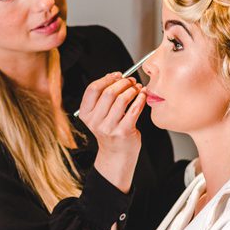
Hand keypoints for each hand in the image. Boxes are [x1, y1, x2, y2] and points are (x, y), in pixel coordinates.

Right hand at [78, 72, 145, 191]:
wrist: (117, 154)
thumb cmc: (111, 131)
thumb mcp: (99, 115)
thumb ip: (103, 98)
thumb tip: (115, 76)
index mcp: (86, 114)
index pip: (93, 89)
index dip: (106, 78)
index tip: (117, 75)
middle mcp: (95, 121)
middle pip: (108, 92)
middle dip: (123, 82)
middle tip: (131, 81)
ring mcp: (108, 127)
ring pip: (122, 99)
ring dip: (132, 90)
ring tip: (137, 88)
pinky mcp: (123, 131)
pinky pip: (134, 109)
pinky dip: (140, 99)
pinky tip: (143, 95)